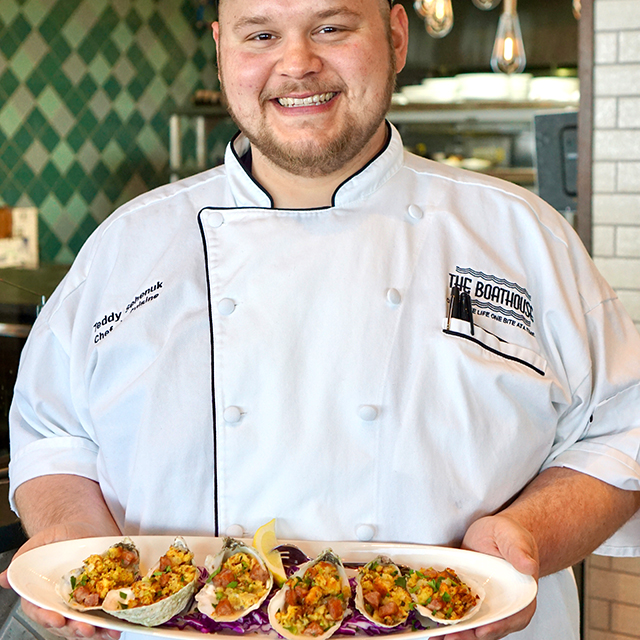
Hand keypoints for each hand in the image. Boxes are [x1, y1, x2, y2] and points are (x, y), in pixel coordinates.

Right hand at [0, 522, 120, 638]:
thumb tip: (4, 577)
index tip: (56, 620)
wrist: (84, 529)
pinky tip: (117, 627)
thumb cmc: (59, 537)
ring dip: (95, 632)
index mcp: (41, 594)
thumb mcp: (41, 542)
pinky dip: (110, 624)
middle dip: (75, 629)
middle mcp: (60, 604)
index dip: (47, 618)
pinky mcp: (99, 600)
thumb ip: (24, 558)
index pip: (40, 611)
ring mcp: (80, 604)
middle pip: (64, 624)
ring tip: (106, 632)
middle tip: (85, 628)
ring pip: (84, 625)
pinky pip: (103, 617)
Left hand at [441, 514, 538, 639]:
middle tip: (452, 637)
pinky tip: (433, 627)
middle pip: (491, 627)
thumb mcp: (513, 536)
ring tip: (437, 637)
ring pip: (474, 626)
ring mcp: (487, 606)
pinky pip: (461, 614)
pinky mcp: (470, 601)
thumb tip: (528, 565)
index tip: (482, 631)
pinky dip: (449, 622)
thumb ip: (519, 550)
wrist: (494, 535)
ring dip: (458, 633)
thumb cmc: (508, 535)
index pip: (514, 617)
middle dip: (471, 635)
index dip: (498, 626)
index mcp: (522, 595)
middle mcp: (505, 606)